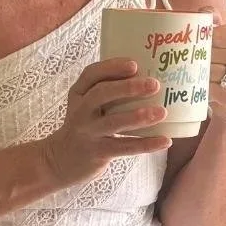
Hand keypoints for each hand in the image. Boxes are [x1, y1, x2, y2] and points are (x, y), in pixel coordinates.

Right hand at [43, 58, 171, 186]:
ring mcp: (88, 132)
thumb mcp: (86, 105)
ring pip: (113, 122)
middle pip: (101, 94)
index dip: (112, 67)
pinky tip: (165, 140)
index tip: (134, 64)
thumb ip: (108, 91)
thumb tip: (148, 77)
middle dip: (127, 88)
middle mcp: (80, 111)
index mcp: (79, 93)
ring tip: (162, 112)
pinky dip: (146, 144)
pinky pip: (124, 147)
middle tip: (154, 85)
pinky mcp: (97, 153)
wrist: (60, 161)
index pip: (91, 74)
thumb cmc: (84, 125)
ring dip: (139, 116)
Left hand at [203, 7, 225, 115]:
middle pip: (214, 53)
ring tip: (195, 70)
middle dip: (199, 55)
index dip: (204, 38)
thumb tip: (205, 13)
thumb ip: (213, 19)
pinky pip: (211, 89)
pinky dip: (202, 87)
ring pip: (211, 71)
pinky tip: (201, 85)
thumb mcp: (224, 36)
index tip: (198, 41)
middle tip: (191, 57)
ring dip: (198, 71)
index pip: (221, 34)